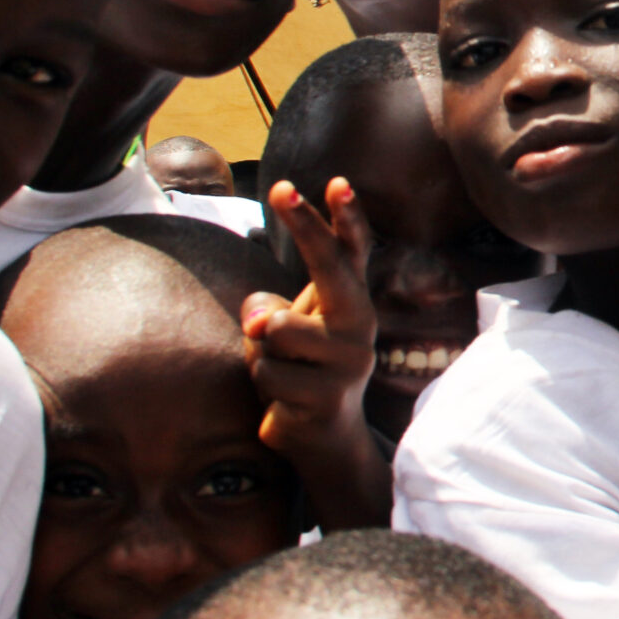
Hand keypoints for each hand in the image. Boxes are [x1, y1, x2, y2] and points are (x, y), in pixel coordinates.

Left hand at [243, 177, 377, 460]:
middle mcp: (359, 326)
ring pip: (276, 330)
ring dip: (260, 348)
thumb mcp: (288, 329)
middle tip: (283, 188)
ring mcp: (347, 362)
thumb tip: (259, 317)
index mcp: (351, 302)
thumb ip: (272, 307)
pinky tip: (283, 397)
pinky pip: (267, 372)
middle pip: (331, 269)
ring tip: (278, 367)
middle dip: (307, 226)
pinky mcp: (327, 397)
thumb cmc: (301, 368)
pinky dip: (260, 380)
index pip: (352, 252)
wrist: (323, 437)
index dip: (347, 216)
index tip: (337, 180)